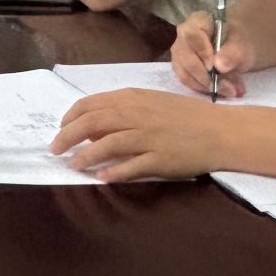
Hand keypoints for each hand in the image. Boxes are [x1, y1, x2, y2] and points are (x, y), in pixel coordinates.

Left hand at [49, 89, 226, 182]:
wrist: (221, 130)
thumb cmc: (185, 116)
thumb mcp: (152, 103)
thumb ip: (123, 109)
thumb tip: (93, 123)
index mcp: (133, 98)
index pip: (91, 104)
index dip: (71, 117)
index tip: (61, 128)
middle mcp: (138, 115)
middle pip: (93, 123)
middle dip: (68, 137)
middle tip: (55, 149)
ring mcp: (150, 137)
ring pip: (108, 144)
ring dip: (86, 156)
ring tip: (73, 165)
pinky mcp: (162, 159)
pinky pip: (133, 166)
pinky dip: (115, 171)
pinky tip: (102, 177)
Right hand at [171, 11, 256, 99]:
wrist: (237, 46)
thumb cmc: (239, 41)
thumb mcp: (243, 44)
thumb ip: (233, 53)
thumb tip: (219, 66)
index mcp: (198, 21)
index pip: (193, 36)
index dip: (203, 54)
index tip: (215, 68)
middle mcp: (183, 35)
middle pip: (185, 58)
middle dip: (206, 78)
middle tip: (230, 89)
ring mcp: (180, 52)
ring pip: (184, 73)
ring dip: (206, 87)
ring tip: (230, 91)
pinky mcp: (181, 67)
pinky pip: (187, 81)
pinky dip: (203, 90)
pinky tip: (220, 91)